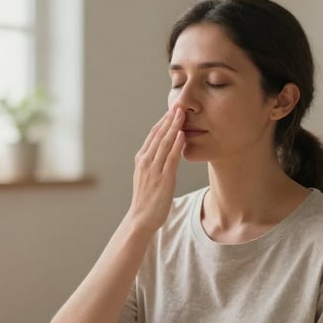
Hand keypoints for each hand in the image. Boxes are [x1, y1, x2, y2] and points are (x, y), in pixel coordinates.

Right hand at [126, 106, 185, 232]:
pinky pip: (170, 158)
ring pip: (164, 143)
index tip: (172, 109)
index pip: (153, 135)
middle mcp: (146, 161)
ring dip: (173, 126)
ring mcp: (154, 169)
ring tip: (181, 113)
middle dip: (169, 118)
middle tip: (178, 103)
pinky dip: (176, 144)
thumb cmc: (146, 201)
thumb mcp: (147, 178)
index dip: (163, 121)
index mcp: (141, 159)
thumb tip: (163, 154)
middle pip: (158, 135)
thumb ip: (154, 164)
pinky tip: (181, 134)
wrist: (140, 219)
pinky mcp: (163, 178)